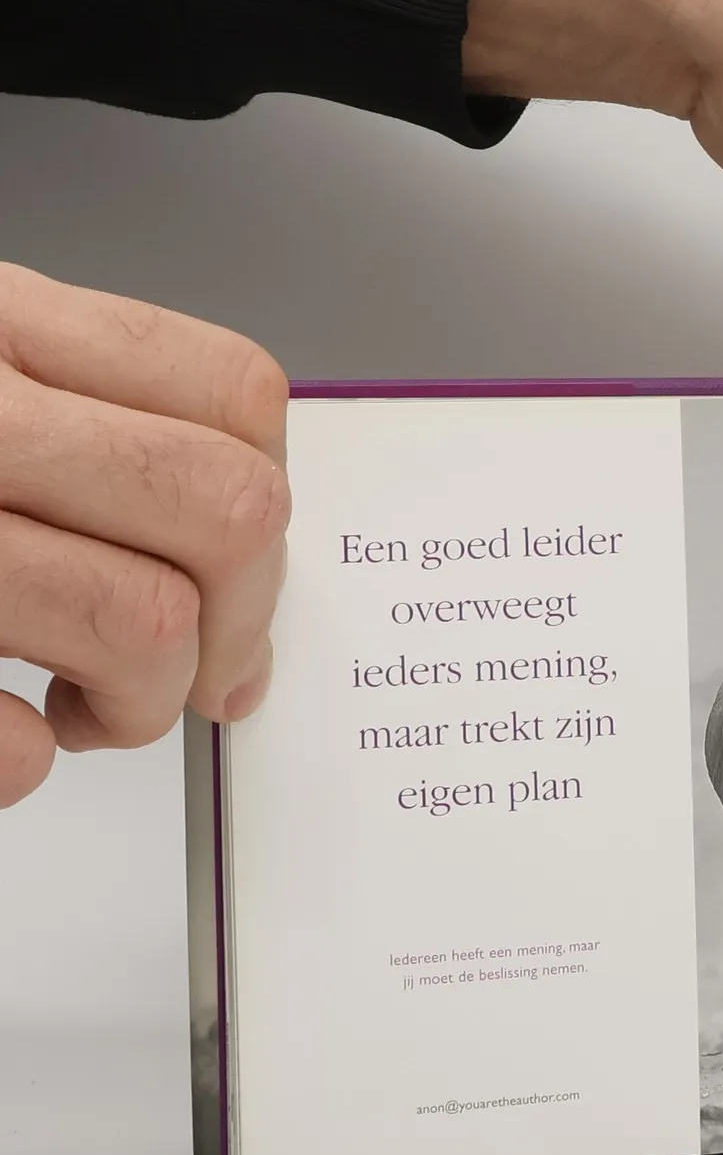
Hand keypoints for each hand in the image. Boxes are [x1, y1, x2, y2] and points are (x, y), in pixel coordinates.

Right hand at [0, 265, 289, 807]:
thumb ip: (94, 446)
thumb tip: (245, 604)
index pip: (232, 394)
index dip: (265, 505)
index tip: (235, 577)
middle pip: (225, 511)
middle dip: (234, 621)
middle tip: (179, 666)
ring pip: (141, 622)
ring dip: (140, 703)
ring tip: (81, 705)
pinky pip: (4, 739)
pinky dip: (20, 759)